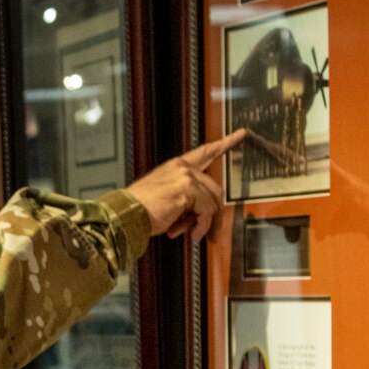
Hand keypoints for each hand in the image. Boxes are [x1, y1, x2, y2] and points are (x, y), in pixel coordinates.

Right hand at [124, 130, 245, 240]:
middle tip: (211, 232)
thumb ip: (188, 201)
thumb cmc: (142, 210)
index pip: (205, 151)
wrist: (127, 215)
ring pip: (212, 202)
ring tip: (195, 235)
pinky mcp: (187, 190)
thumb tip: (204, 217)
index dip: (226, 142)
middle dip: (215, 213)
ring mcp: (185, 177)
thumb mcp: (168, 200)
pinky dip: (202, 227)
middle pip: (215, 188)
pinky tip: (193, 235)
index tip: (241, 133)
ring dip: (206, 223)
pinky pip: (206, 211)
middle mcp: (182, 167)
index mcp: (177, 166)